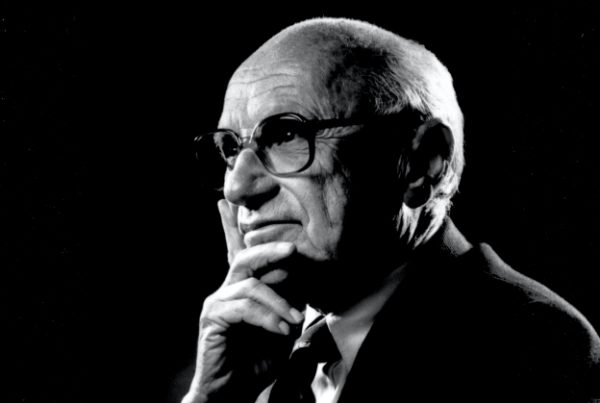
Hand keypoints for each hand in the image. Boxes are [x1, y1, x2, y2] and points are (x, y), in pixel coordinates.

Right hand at [182, 200, 304, 402]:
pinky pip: (243, 307)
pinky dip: (267, 316)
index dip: (231, 226)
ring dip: (278, 301)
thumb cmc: (257, 359)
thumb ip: (288, 302)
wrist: (234, 392)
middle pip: (244, 257)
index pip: (238, 252)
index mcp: (243, 289)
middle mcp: (227, 290)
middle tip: (292, 249)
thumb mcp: (282, 326)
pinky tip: (280, 329)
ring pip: (250, 284)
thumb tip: (301, 281)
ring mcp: (217, 303)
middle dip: (269, 249)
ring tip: (294, 320)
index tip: (224, 202)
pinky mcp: (212, 318)